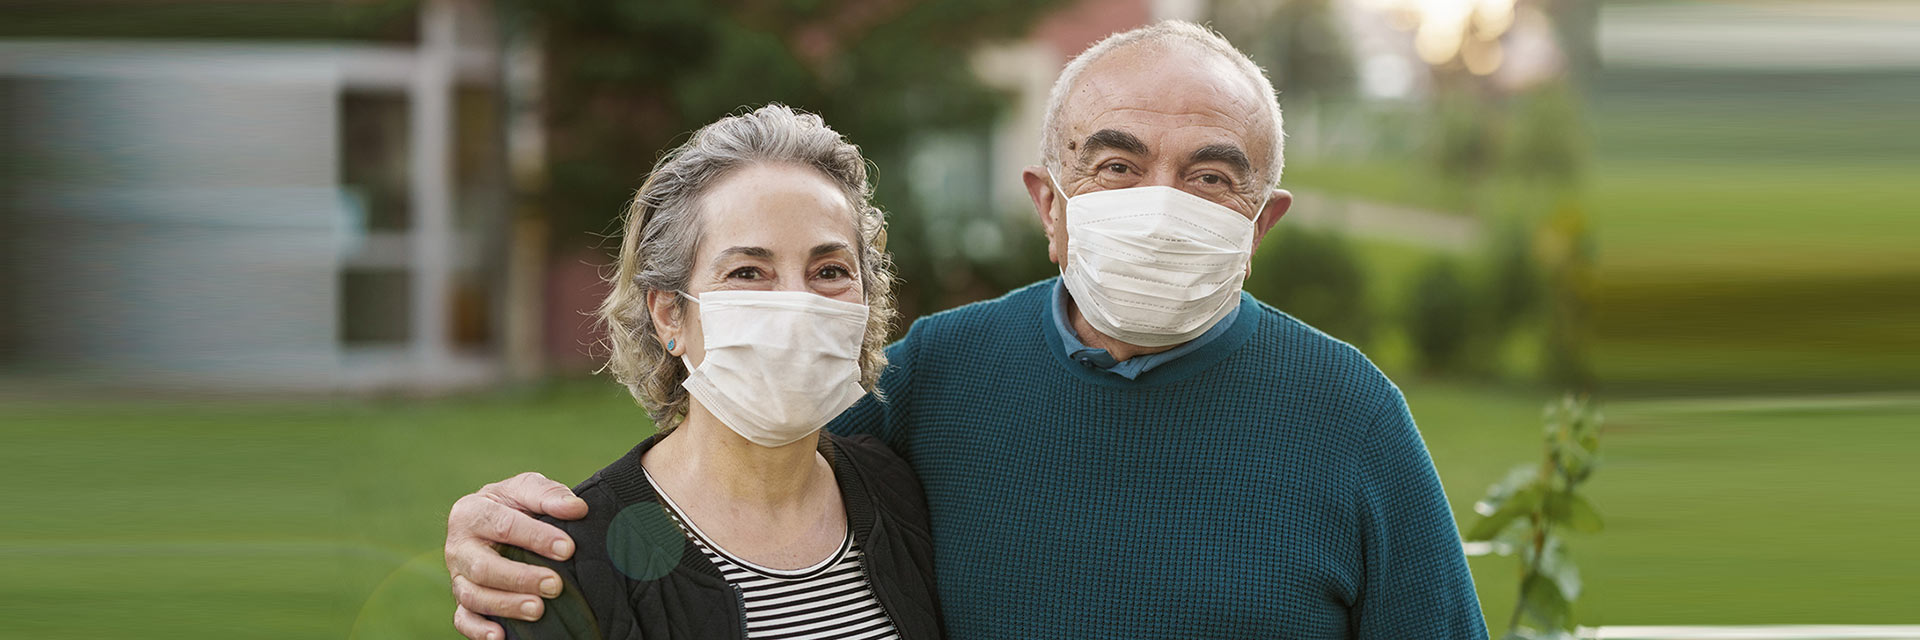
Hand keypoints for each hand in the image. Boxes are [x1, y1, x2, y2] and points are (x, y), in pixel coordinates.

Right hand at [446, 472, 588, 639]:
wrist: (497, 521)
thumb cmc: (516, 505)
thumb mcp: (528, 489)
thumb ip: (549, 495)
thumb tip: (577, 508)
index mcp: (471, 512)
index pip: (502, 525)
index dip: (536, 537)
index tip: (567, 549)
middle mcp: (458, 546)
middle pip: (484, 567)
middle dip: (521, 578)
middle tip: (555, 585)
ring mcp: (458, 576)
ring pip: (474, 596)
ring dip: (507, 605)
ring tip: (538, 609)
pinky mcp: (462, 601)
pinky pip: (463, 619)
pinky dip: (478, 630)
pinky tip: (500, 636)